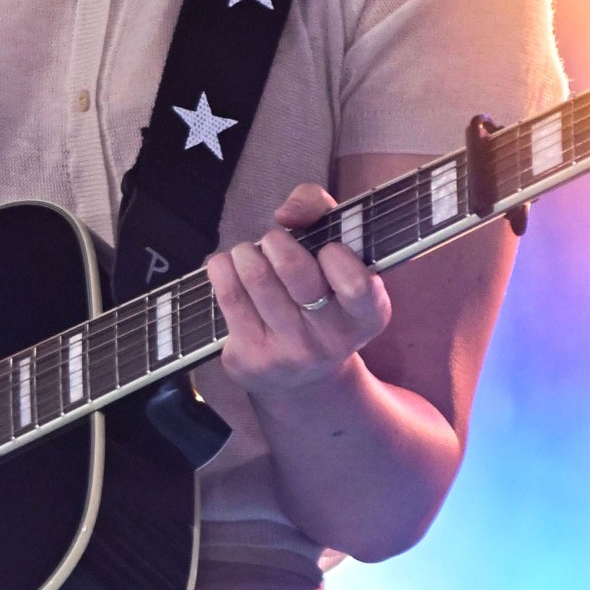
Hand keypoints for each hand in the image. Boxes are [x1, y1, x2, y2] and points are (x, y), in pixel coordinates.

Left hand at [207, 183, 390, 395]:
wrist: (300, 380)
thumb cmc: (321, 294)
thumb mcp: (338, 252)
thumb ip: (320, 209)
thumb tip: (286, 215)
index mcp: (367, 315)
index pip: (356, 283)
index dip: (335, 255)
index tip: (326, 249)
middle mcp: (332, 340)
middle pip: (294, 270)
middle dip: (276, 241)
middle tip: (273, 241)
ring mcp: (290, 353)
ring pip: (256, 276)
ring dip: (246, 252)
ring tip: (249, 255)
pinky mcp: (250, 358)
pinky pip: (228, 295)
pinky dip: (222, 268)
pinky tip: (229, 268)